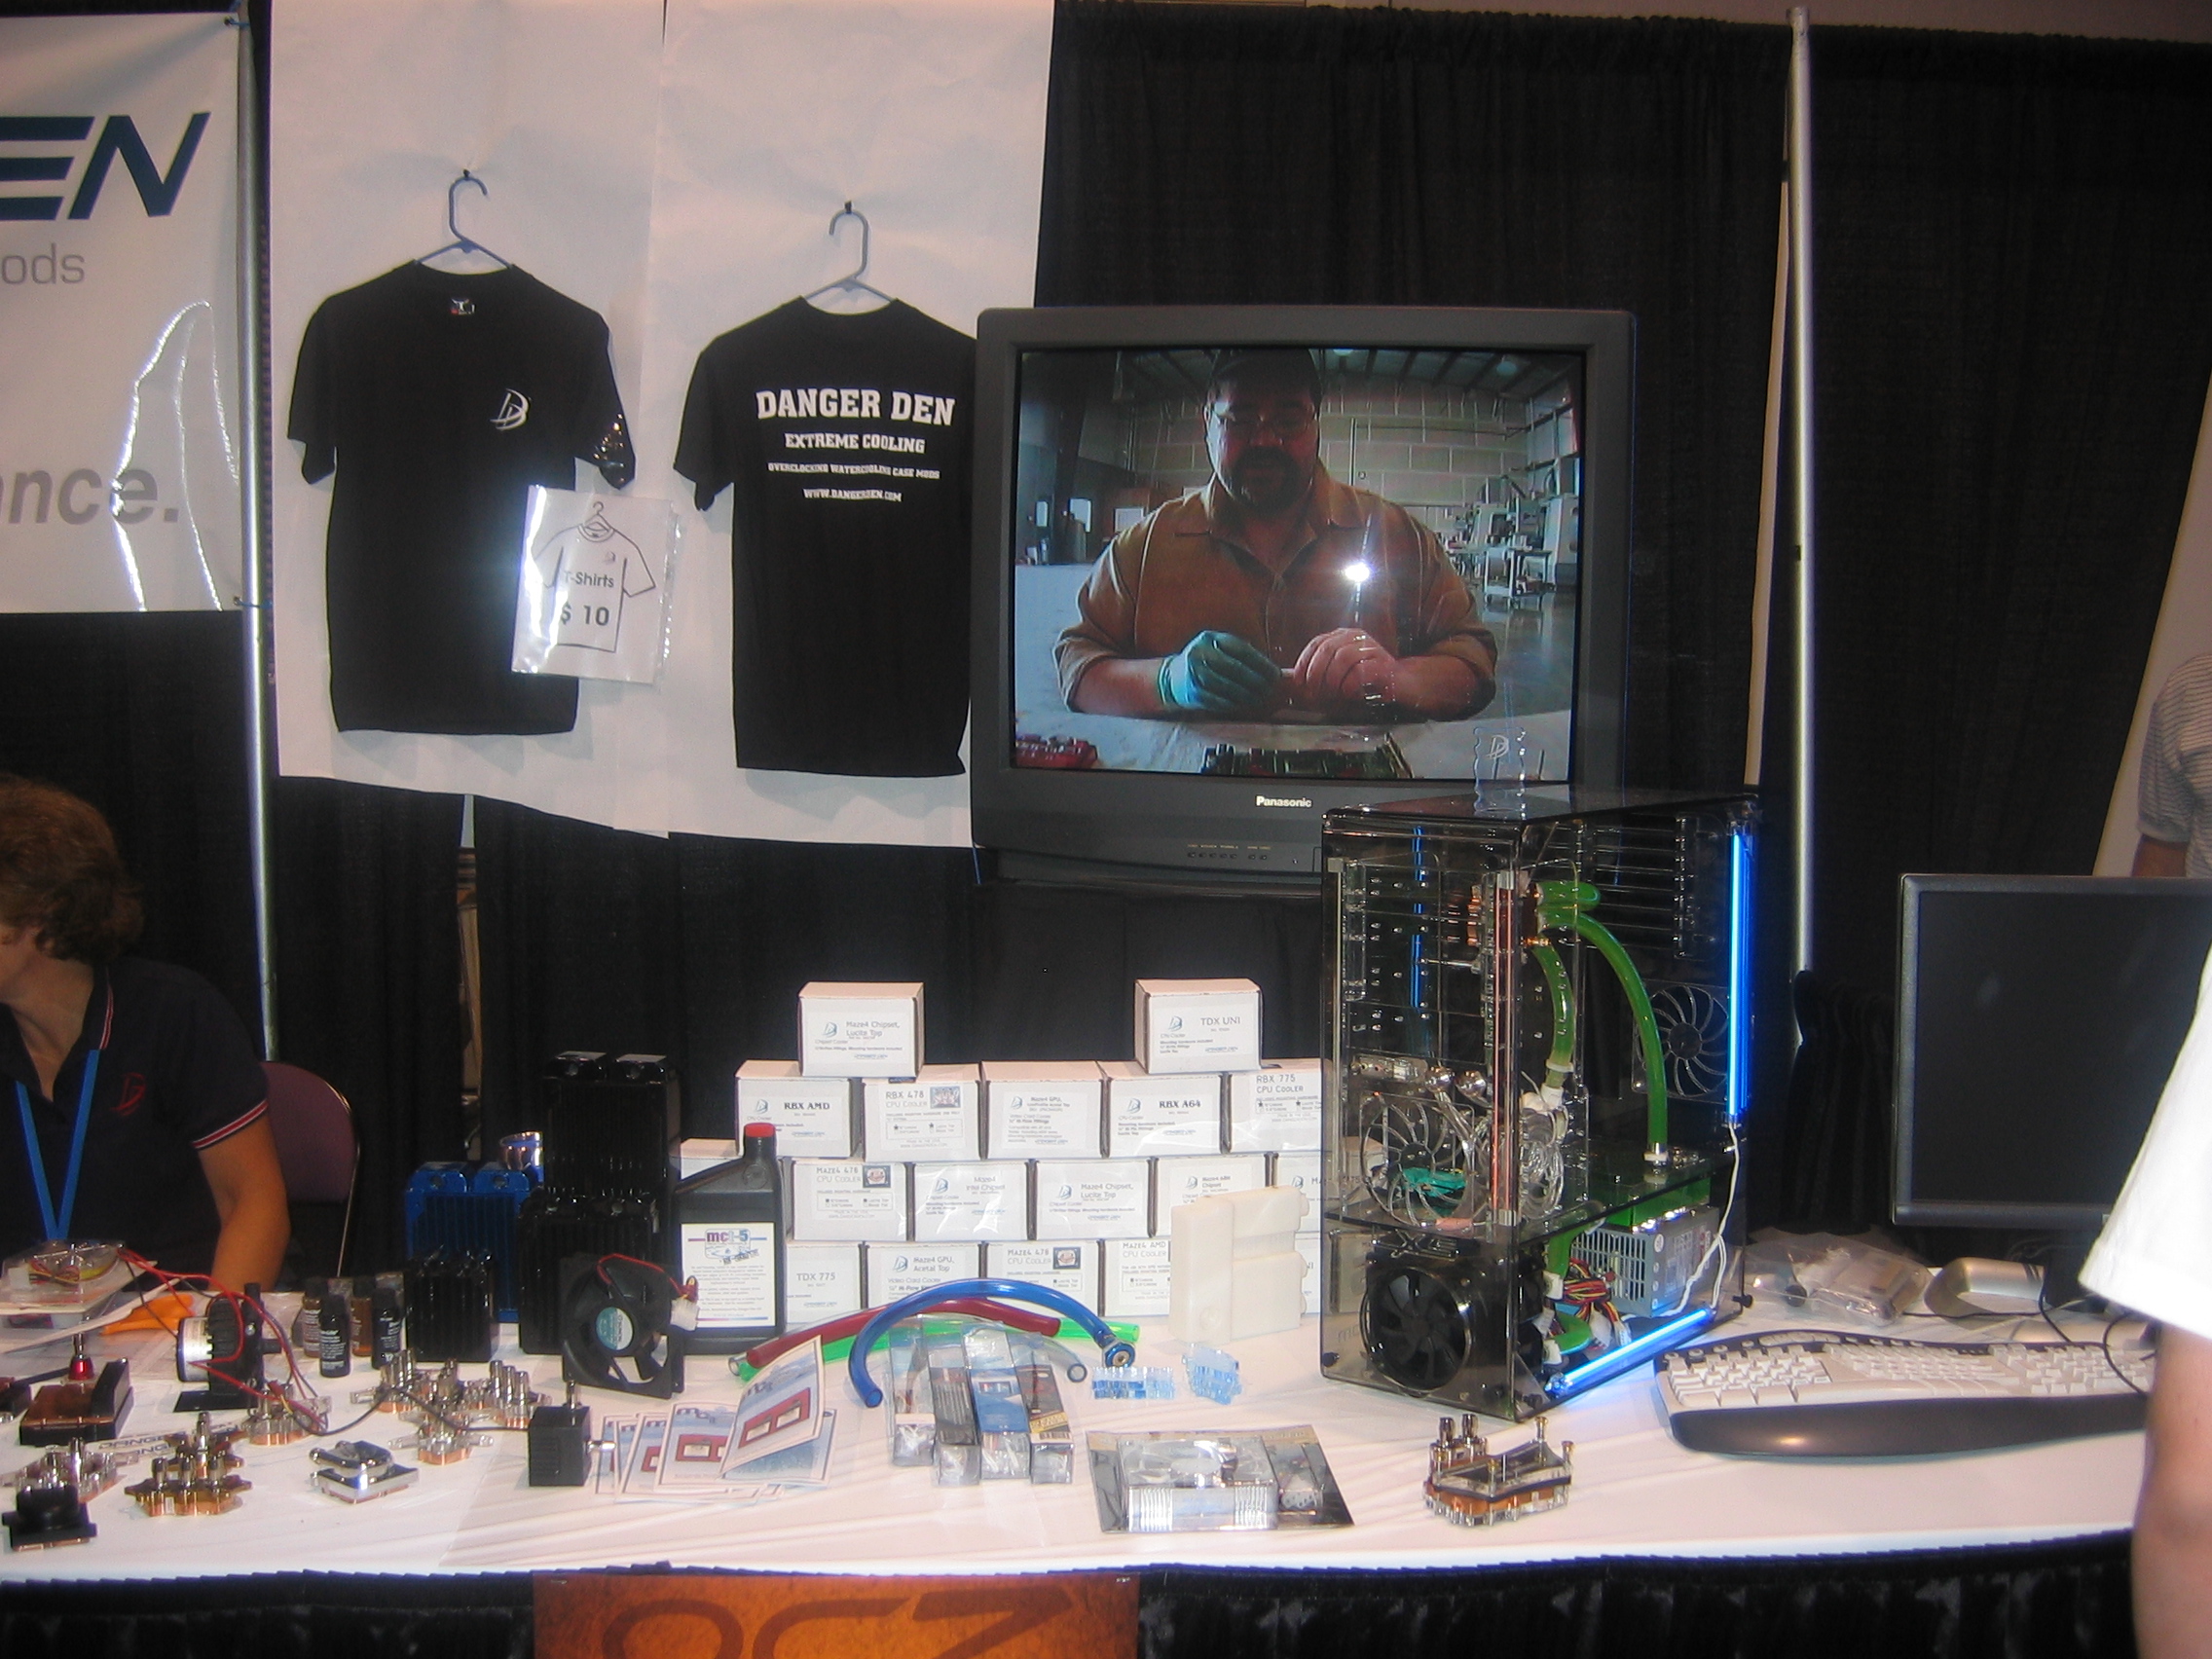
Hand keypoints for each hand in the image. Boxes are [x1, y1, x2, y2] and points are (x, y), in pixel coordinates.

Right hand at [1158, 631, 1281, 714]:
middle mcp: (1200, 653)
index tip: (1275, 675)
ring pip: (1228, 687)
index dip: (1261, 663)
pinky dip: (1234, 704)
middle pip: (1235, 669)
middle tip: (1270, 689)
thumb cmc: (1205, 662)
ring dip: (1248, 695)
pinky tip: (1244, 705)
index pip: (1241, 650)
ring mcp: (1194, 673)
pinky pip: (1218, 700)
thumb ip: (1243, 656)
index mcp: (1210, 638)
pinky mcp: (1193, 693)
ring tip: (1260, 699)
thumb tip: (1276, 671)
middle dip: (1257, 681)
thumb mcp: (1219, 650)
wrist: (1172, 677)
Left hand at [1291, 628, 1398, 712]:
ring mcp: (1371, 648)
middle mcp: (1356, 638)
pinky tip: (1348, 692)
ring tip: (1333, 692)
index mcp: (1343, 636)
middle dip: (1316, 672)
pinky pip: (1360, 671)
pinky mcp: (1383, 663)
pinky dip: (1350, 684)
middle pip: (1328, 649)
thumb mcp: (1342, 670)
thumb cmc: (1368, 678)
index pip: (1317, 643)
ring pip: (1343, 657)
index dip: (1304, 662)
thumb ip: (1323, 670)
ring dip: (1333, 679)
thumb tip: (1300, 681)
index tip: (1299, 680)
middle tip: (1313, 690)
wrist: (1401, 682)